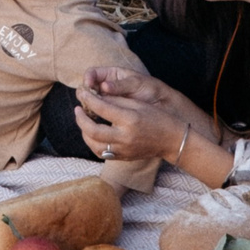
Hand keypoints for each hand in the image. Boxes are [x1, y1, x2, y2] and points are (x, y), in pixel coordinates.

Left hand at [74, 86, 188, 161]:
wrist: (172, 141)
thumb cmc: (157, 118)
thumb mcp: (138, 104)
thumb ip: (116, 101)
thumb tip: (95, 96)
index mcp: (130, 119)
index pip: (102, 108)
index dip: (88, 99)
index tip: (82, 92)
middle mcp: (125, 137)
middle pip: (92, 130)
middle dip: (80, 119)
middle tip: (77, 109)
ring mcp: (123, 150)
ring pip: (94, 145)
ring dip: (84, 132)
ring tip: (83, 121)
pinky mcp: (123, 157)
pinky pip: (101, 153)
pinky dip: (93, 143)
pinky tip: (92, 134)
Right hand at [81, 64, 178, 108]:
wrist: (162, 104)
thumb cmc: (151, 89)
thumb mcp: (136, 84)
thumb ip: (120, 85)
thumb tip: (104, 87)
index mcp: (111, 74)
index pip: (92, 73)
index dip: (88, 78)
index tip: (88, 84)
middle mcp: (106, 86)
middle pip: (88, 88)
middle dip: (85, 93)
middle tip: (85, 99)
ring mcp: (107, 100)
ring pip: (90, 101)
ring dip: (88, 105)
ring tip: (89, 110)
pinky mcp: (110, 112)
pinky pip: (97, 113)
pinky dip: (94, 115)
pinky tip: (95, 119)